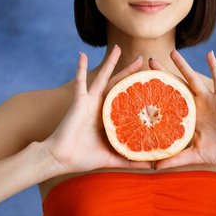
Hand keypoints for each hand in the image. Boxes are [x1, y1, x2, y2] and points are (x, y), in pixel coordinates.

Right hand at [44, 45, 151, 172]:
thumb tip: (154, 167)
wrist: (61, 158)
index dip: (139, 91)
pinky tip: (82, 54)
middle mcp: (101, 106)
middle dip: (130, 72)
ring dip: (110, 62)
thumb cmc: (83, 158)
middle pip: (119, 84)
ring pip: (103, 77)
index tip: (154, 82)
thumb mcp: (112, 158)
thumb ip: (131, 160)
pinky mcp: (79, 100)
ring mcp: (90, 101)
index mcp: (110, 117)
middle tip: (143, 59)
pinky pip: (79, 81)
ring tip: (119, 48)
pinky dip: (80, 67)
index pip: (128, 100)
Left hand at [152, 50, 215, 169]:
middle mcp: (196, 106)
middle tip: (149, 61)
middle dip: (163, 74)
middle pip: (175, 86)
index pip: (168, 102)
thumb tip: (153, 168)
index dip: (155, 94)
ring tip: (171, 52)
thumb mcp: (193, 156)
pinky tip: (209, 54)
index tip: (139, 85)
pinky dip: (214, 67)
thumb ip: (175, 159)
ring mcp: (208, 100)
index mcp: (187, 117)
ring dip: (183, 65)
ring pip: (192, 79)